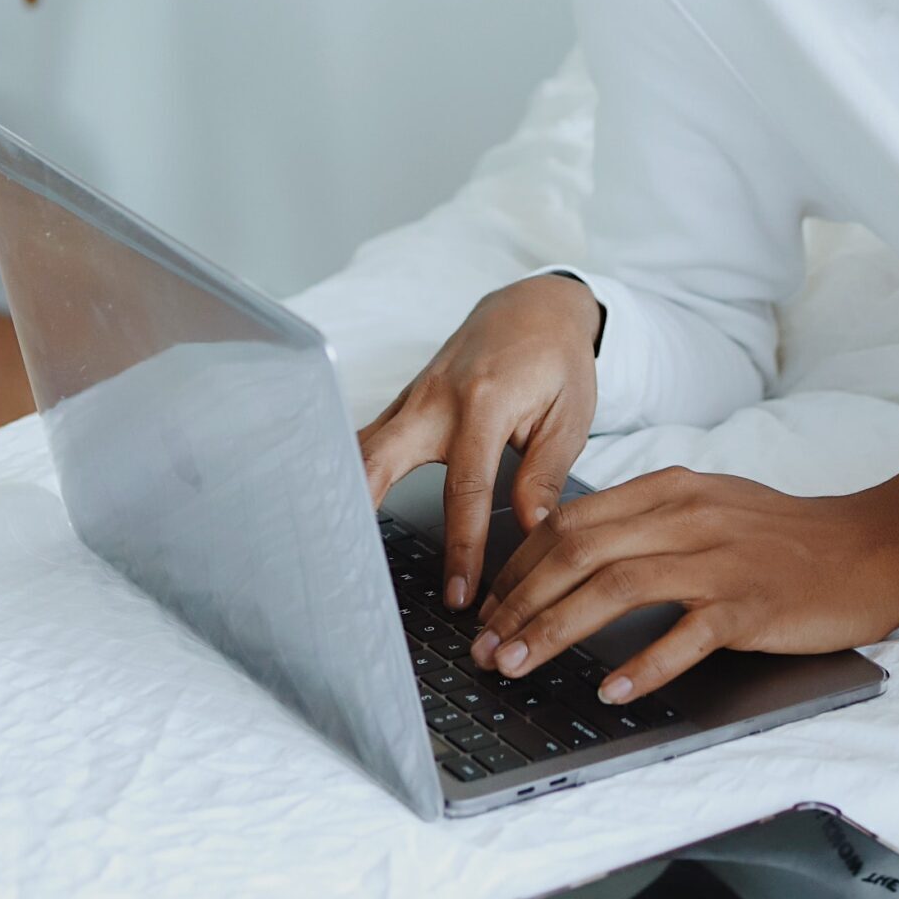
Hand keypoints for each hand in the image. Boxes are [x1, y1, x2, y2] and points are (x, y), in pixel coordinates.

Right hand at [356, 273, 601, 610]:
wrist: (535, 304)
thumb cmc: (557, 359)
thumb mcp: (570, 415)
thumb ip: (546, 474)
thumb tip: (532, 530)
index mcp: (483, 404)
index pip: (465, 489)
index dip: (461, 546)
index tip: (458, 594)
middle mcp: (436, 399)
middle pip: (379, 460)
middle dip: (360, 514)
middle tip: (350, 570)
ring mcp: (413, 397)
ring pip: (361, 449)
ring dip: (343, 495)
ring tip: (328, 549)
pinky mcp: (405, 402)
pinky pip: (368, 441)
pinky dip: (351, 475)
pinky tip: (339, 512)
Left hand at [469, 446, 898, 702]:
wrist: (869, 546)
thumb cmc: (784, 536)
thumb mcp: (708, 507)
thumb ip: (646, 522)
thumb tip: (573, 556)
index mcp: (669, 489)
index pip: (571, 520)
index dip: (519, 565)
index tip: (489, 605)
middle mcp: (686, 516)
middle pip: (579, 552)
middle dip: (520, 602)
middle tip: (485, 647)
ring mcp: (718, 559)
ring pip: (615, 588)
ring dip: (556, 631)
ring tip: (518, 666)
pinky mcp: (750, 604)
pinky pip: (686, 635)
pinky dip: (644, 663)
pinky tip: (612, 690)